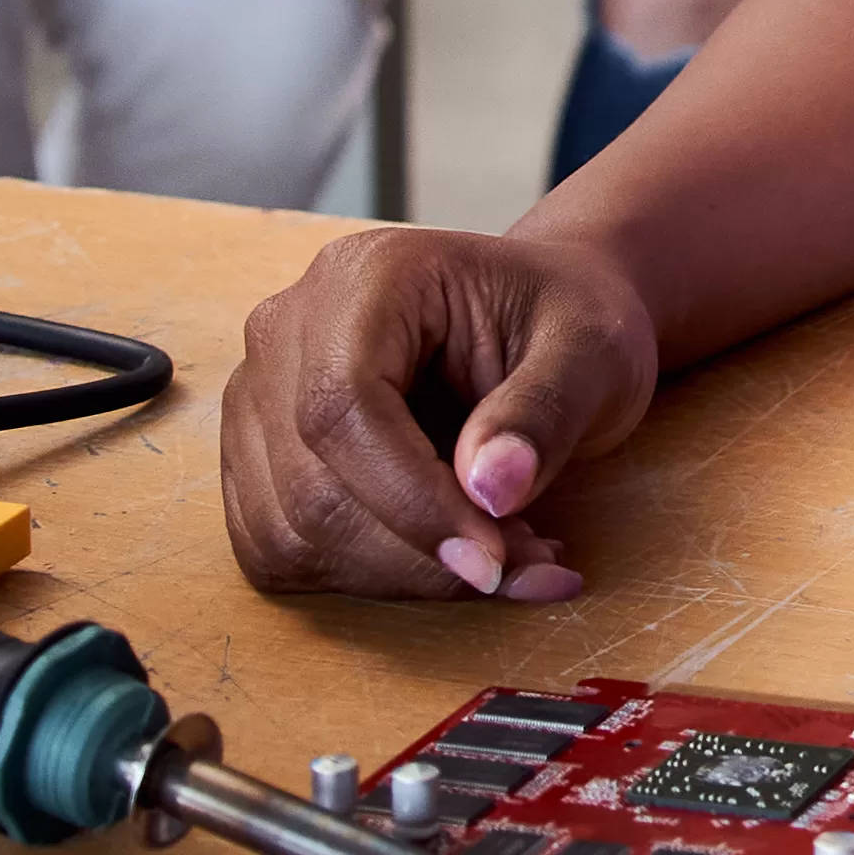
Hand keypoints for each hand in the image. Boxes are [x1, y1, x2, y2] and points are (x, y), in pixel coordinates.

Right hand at [219, 226, 661, 601]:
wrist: (542, 322)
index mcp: (367, 277)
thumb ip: (546, 410)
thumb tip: (490, 489)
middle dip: (421, 554)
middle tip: (525, 561)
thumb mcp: (593, 349)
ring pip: (290, 534)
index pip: (342, 406)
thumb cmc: (564, 322)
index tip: (491, 557)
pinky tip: (447, 553)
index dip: (410, 501)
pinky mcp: (260, 459)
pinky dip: (372, 577)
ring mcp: (261, 396)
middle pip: (309, 486)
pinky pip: (283, 551)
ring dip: (402, 574)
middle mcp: (290, 329)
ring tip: (503, 551)